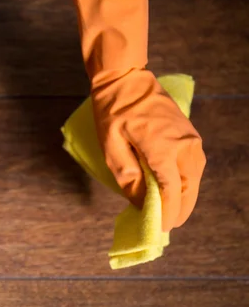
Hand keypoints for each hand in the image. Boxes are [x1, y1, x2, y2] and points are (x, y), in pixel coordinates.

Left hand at [92, 69, 206, 231]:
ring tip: (172, 211)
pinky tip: (175, 188)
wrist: (126, 77)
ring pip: (195, 177)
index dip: (168, 213)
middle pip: (189, 187)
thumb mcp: (110, 145)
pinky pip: (193, 164)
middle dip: (180, 209)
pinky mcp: (190, 133)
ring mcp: (191, 138)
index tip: (161, 229)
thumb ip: (126, 175)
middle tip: (168, 225)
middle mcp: (185, 145)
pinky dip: (187, 180)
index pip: (172, 191)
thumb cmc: (113, 110)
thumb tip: (140, 201)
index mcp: (164, 149)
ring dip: (186, 196)